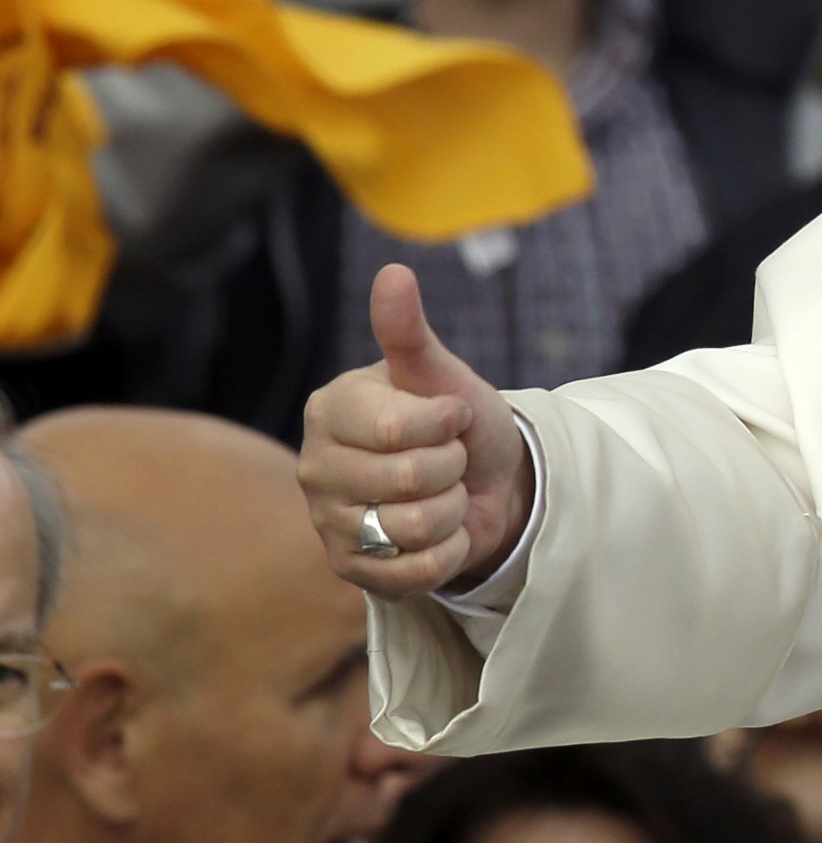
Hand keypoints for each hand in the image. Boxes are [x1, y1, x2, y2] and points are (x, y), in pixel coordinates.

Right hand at [298, 263, 531, 597]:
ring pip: (413, 527)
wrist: (484, 482)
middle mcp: (316, 465)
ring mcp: (327, 521)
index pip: (397, 429)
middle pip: (407, 479)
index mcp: (331, 410)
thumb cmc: (457, 421)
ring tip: (444, 494)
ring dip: (452, 510)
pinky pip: (416, 571)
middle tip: (449, 458)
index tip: (452, 414)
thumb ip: (410, 332)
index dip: (445, 423)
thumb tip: (394, 272)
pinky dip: (448, 550)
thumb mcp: (442, 374)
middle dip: (452, 466)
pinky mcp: (350, 569)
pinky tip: (442, 532)